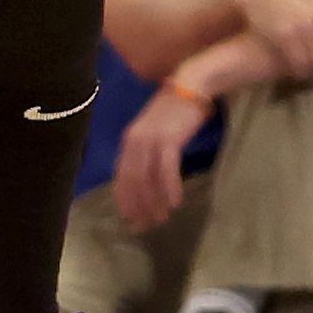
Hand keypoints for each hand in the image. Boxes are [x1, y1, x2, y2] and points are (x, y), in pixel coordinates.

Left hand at [112, 83, 210, 230]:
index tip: (130, 218)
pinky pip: (166, 169)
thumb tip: (147, 180)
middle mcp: (134, 141)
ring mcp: (150, 140)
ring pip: (147, 178)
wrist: (191, 86)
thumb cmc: (175, 112)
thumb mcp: (155, 133)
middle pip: (132, 181)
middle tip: (146, 225)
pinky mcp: (168, 139)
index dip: (124, 199)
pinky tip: (175, 202)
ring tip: (162, 219)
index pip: (120, 176)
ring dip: (154, 201)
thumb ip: (147, 152)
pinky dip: (169, 187)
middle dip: (138, 206)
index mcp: (128, 141)